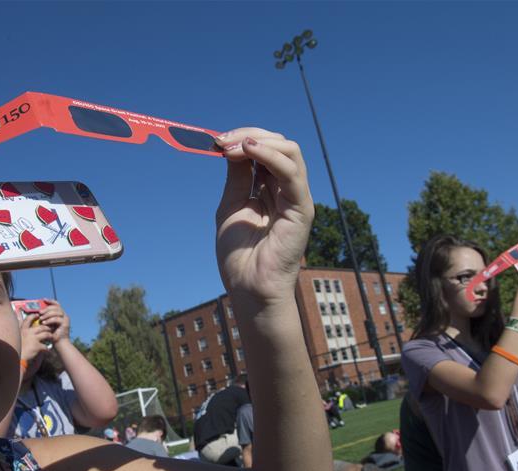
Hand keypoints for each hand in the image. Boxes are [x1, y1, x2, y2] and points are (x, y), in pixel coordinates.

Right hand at [20, 314, 53, 361]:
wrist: (16, 359)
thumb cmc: (17, 349)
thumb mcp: (17, 338)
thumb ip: (22, 333)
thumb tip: (23, 325)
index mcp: (22, 330)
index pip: (28, 319)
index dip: (34, 316)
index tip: (38, 315)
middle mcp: (28, 333)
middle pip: (42, 327)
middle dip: (47, 328)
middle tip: (50, 330)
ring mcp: (33, 339)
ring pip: (46, 334)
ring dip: (50, 336)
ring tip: (51, 338)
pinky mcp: (37, 346)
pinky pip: (46, 346)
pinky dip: (48, 349)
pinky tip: (48, 351)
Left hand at [39, 300, 69, 345]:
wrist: (59, 344)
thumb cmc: (52, 334)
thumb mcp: (47, 324)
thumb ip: (45, 318)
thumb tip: (38, 312)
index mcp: (60, 314)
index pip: (57, 304)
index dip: (50, 301)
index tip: (43, 299)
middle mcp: (64, 315)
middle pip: (56, 307)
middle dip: (47, 308)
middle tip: (40, 312)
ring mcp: (66, 319)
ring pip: (57, 312)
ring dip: (47, 314)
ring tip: (41, 319)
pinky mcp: (65, 323)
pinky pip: (57, 319)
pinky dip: (49, 320)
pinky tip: (44, 323)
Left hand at [213, 129, 313, 307]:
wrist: (248, 287)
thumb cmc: (239, 255)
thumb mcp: (231, 205)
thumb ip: (236, 176)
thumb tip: (232, 146)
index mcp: (270, 189)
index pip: (264, 150)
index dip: (241, 139)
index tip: (216, 141)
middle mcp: (286, 189)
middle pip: (278, 144)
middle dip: (248, 135)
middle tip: (221, 142)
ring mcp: (296, 198)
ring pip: (289, 151)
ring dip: (258, 141)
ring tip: (233, 146)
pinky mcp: (302, 209)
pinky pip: (292, 173)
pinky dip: (271, 156)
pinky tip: (249, 151)